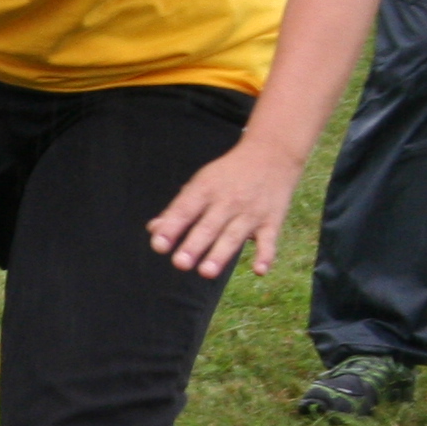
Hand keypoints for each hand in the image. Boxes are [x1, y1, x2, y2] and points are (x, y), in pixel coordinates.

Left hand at [147, 138, 303, 277]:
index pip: (185, 210)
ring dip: (221, 254)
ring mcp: (251, 211)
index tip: (159, 246)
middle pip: (208, 226)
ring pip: (234, 235)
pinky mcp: (272, 220)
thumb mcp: (201, 183)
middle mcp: (228, 201)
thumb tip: (154, 230)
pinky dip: (266, 255)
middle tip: (180, 263)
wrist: (272, 153)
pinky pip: (269, 240)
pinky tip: (260, 271)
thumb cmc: (227, 174)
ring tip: (206, 272)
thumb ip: (178, 208)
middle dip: (194, 245)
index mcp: (205, 189)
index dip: (171, 227)